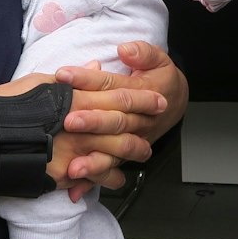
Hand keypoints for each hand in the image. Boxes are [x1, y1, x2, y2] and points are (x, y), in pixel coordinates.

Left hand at [54, 42, 188, 197]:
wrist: (174, 103)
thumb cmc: (159, 79)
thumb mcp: (158, 59)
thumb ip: (143, 52)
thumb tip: (125, 50)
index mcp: (143, 93)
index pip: (112, 86)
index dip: (88, 80)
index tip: (63, 75)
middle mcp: (137, 120)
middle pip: (113, 120)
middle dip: (91, 122)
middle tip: (69, 121)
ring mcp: (131, 140)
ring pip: (114, 152)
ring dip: (94, 160)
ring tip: (74, 166)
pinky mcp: (124, 154)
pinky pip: (110, 170)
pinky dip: (93, 180)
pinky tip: (76, 188)